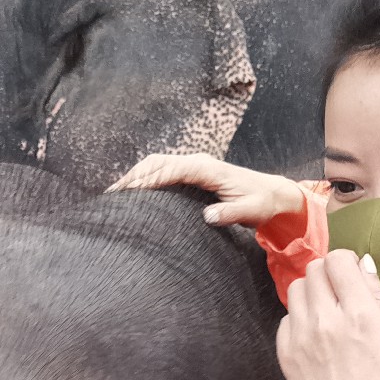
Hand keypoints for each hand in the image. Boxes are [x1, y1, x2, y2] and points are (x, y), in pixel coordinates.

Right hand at [107, 153, 305, 228]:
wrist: (270, 193)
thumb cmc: (260, 202)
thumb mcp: (250, 211)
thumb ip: (230, 213)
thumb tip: (208, 216)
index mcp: (208, 169)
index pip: (172, 170)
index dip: (150, 179)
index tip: (129, 192)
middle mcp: (197, 162)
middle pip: (156, 162)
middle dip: (132, 176)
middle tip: (109, 195)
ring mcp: (192, 165)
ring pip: (155, 164)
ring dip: (133, 176)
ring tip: (112, 195)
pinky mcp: (189, 172)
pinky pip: (161, 170)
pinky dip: (142, 178)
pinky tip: (130, 192)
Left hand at [278, 251, 379, 379]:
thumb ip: (379, 297)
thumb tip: (363, 265)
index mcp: (359, 315)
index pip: (338, 260)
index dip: (346, 262)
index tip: (351, 274)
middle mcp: (326, 321)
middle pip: (313, 269)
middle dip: (328, 275)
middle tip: (340, 293)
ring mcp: (301, 336)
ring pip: (296, 289)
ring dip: (311, 293)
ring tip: (327, 312)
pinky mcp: (285, 351)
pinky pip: (287, 317)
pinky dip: (301, 319)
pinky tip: (316, 335)